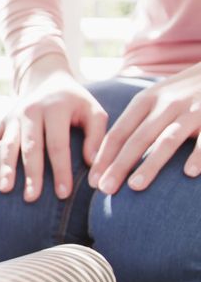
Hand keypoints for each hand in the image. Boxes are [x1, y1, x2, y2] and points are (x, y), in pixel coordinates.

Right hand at [0, 57, 107, 201]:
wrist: (47, 80)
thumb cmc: (75, 103)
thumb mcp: (93, 112)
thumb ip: (97, 137)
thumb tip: (92, 166)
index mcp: (55, 108)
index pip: (58, 144)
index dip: (61, 170)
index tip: (63, 194)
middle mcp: (31, 111)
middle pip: (31, 147)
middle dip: (31, 174)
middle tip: (32, 199)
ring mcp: (13, 116)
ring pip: (8, 144)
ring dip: (5, 167)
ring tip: (5, 189)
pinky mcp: (2, 120)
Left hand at [88, 63, 200, 193]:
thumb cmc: (184, 91)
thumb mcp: (156, 97)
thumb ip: (137, 121)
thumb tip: (106, 155)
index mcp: (146, 100)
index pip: (118, 132)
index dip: (103, 157)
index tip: (92, 181)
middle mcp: (166, 104)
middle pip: (137, 139)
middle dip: (119, 165)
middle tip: (105, 189)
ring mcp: (192, 110)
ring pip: (167, 140)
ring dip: (150, 164)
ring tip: (135, 186)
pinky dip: (198, 156)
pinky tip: (188, 173)